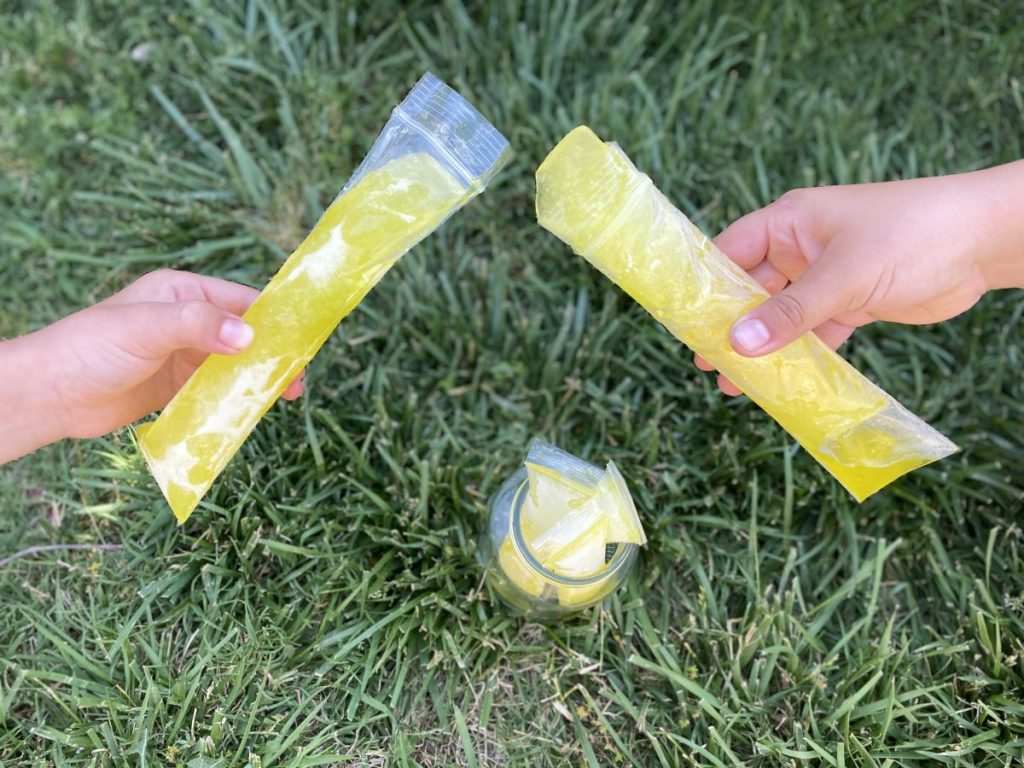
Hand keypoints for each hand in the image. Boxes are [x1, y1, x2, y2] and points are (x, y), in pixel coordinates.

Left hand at [1, 269, 302, 461]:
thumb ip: (198, 326)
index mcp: (183, 292)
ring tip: (288, 394)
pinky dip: (238, 398)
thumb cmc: (90, 348)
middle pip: (245, 334)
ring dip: (260, 377)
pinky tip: (254, 409)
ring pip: (236, 363)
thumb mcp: (146, 328)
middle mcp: (188, 320)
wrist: (49, 394)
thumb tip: (250, 337)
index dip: (274, 319)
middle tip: (299, 376)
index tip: (303, 340)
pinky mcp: (178, 386)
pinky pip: (218, 389)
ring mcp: (184, 354)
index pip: (241, 300)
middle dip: (274, 353)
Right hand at [696, 160, 1023, 394]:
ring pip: (781, 317)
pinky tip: (781, 383)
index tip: (680, 322)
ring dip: (762, 348)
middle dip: (728, 325)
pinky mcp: (851, 302)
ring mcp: (826, 277)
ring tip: (733, 384)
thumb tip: (738, 345)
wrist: (986, 241)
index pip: (729, 251)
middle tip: (702, 361)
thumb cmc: (914, 234)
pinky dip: (799, 356)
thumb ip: (793, 311)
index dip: (703, 285)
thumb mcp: (845, 274)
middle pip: (750, 289)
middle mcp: (801, 248)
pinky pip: (814, 333)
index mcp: (790, 222)